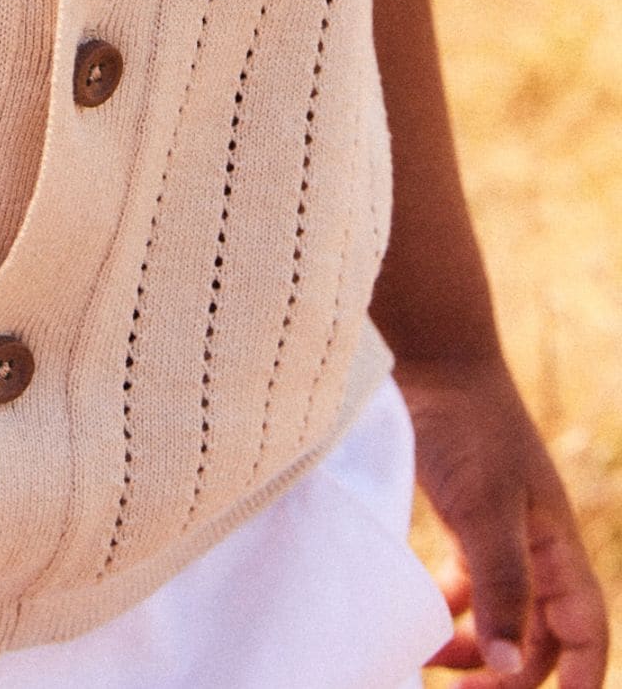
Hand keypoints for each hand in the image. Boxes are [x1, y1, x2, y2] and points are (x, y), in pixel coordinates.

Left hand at [402, 353, 609, 688]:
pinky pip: (470, 584)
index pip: (587, 631)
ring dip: (480, 650)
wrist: (429, 354)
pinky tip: (423, 623)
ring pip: (504, 613)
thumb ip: (500, 584)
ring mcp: (501, 529)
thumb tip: (510, 664)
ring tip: (436, 668)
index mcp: (557, 545)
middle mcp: (536, 543)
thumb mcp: (484, 506)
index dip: (582, 679)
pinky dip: (452, 611)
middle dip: (517, 676)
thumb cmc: (463, 423)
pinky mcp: (464, 515)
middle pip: (544, 634)